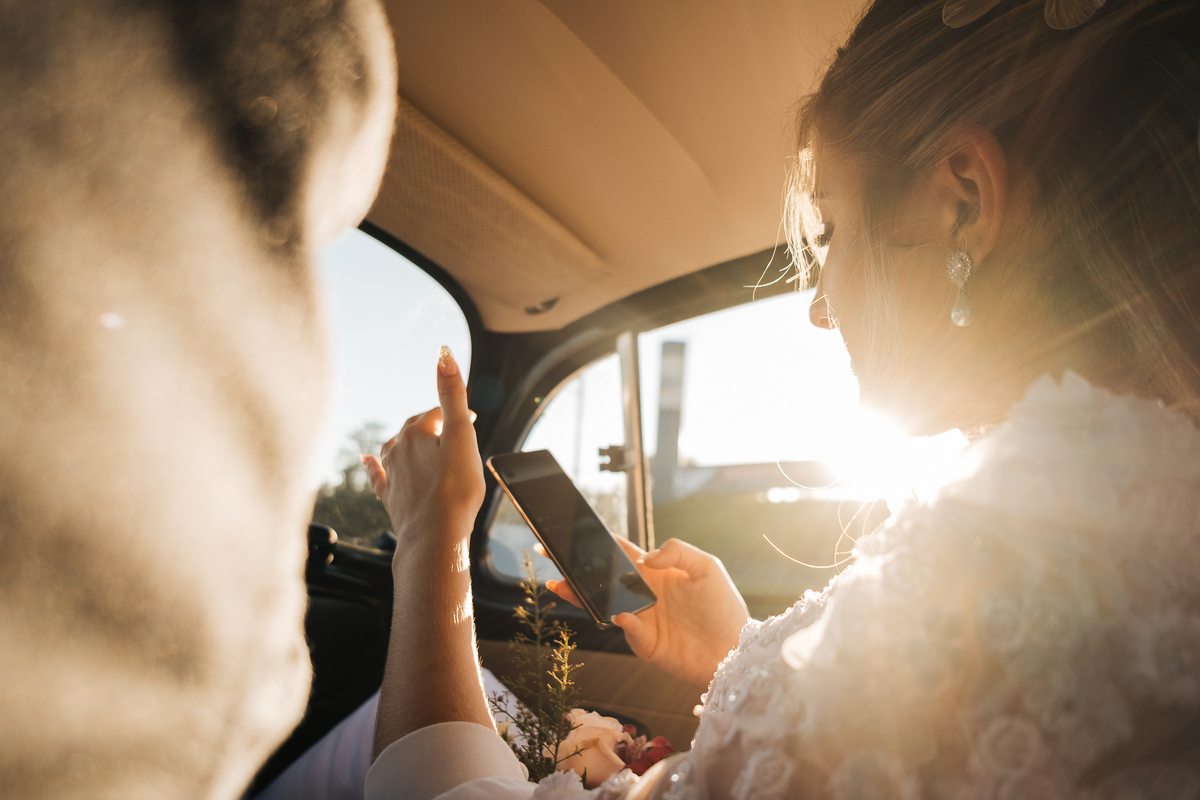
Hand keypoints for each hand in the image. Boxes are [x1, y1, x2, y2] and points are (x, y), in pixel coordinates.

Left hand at [361, 347, 483, 551]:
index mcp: (416, 432)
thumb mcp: (462, 438)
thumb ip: (452, 396)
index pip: (438, 414)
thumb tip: (443, 355)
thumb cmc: (455, 489)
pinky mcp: (389, 498)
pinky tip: (366, 459)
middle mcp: (398, 449)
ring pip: (396, 449)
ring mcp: (391, 475)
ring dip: (409, 443)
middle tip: (456, 436)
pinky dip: (374, 464)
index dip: (459, 417)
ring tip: (422, 443)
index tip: (474, 423)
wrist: (435, 537)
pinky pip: (378, 474)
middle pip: (417, 430)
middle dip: (436, 429)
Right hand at [548, 538, 748, 686]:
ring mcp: (642, 620)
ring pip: (604, 606)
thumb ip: (677, 551)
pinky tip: (621, 615)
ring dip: (582, 596)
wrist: (735, 648)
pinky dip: (623, 623)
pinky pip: (628, 631)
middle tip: (553, 558)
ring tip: (562, 586)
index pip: (622, 553)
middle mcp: (644, 595)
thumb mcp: (706, 566)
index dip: (600, 543)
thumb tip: (645, 557)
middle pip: (604, 580)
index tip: (578, 533)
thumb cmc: (724, 606)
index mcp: (657, 573)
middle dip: (578, 570)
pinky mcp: (645, 644)